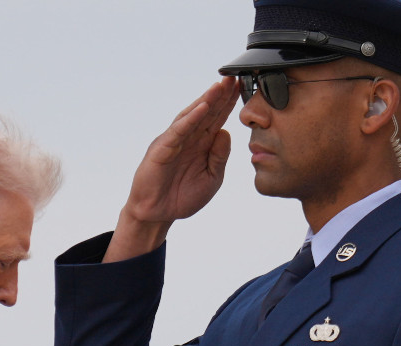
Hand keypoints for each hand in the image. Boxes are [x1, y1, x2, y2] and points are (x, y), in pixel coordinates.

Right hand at [105, 78, 239, 262]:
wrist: (157, 214)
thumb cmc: (182, 197)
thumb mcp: (212, 178)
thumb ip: (220, 157)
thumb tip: (226, 133)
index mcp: (201, 145)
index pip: (218, 119)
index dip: (229, 103)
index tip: (243, 87)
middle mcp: (188, 139)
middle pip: (207, 112)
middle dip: (220, 95)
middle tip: (234, 77)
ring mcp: (174, 142)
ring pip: (192, 117)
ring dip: (206, 100)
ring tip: (220, 86)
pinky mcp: (162, 149)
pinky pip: (178, 131)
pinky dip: (190, 119)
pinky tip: (202, 107)